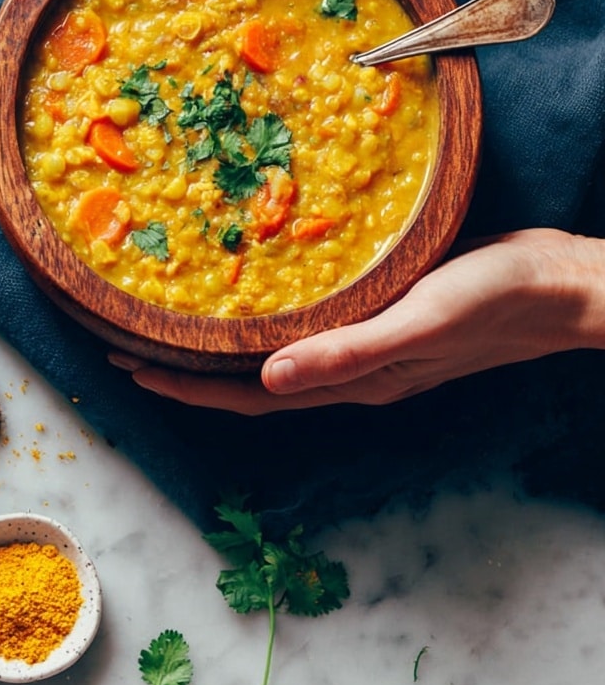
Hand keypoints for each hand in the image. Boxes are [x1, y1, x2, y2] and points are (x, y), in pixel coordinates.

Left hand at [109, 229, 604, 414]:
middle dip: (185, 371)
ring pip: (271, 357)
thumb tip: (268, 380)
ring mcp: (364, 349)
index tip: (128, 368)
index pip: (246, 397)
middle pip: (247, 383)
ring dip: (219, 348)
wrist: (557, 288)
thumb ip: (347, 352)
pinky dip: (264, 322)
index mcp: (350, 382)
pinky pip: (304, 329)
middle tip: (127, 342)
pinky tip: (253, 297)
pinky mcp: (379, 318)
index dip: (185, 388)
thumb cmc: (494, 303)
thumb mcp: (418, 322)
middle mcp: (348, 374)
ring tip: (170, 323)